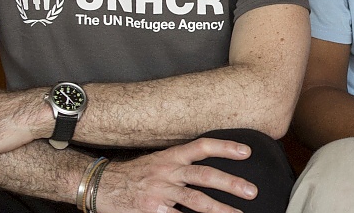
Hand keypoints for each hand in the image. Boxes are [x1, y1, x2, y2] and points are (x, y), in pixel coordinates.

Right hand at [98, 138, 256, 212]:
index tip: (246, 151)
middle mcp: (167, 172)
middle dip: (230, 183)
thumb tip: (210, 167)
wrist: (101, 184)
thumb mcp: (159, 161)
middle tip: (251, 191)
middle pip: (204, 175)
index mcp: (171, 157)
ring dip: (219, 209)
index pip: (202, 146)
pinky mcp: (151, 210)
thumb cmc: (134, 175)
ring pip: (195, 200)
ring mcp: (160, 192)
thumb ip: (182, 164)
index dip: (225, 147)